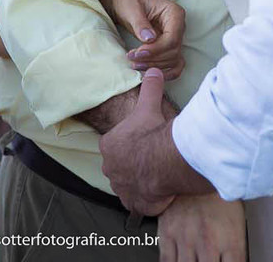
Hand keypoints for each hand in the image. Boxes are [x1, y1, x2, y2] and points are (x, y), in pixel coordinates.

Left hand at [99, 68, 179, 214]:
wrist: (163, 160)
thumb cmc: (152, 132)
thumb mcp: (149, 105)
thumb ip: (149, 88)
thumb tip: (152, 70)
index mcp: (109, 144)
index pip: (113, 144)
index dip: (128, 142)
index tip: (143, 141)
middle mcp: (110, 167)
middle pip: (118, 164)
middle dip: (131, 162)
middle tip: (150, 158)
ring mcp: (120, 186)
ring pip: (126, 183)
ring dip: (137, 180)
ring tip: (155, 175)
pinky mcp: (132, 202)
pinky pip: (136, 201)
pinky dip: (143, 198)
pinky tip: (155, 193)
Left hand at [100, 0, 186, 79]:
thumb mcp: (131, 8)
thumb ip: (140, 23)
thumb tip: (150, 39)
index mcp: (174, 13)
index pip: (172, 38)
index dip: (156, 50)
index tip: (137, 53)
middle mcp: (178, 26)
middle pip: (173, 51)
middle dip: (153, 59)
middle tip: (132, 59)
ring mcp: (174, 36)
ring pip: (173, 60)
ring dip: (155, 66)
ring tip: (134, 64)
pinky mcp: (167, 46)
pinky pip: (173, 63)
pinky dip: (163, 71)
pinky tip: (147, 72)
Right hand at [158, 193, 245, 261]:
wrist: (194, 165)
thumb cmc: (218, 193)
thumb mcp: (238, 220)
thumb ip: (237, 247)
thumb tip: (237, 259)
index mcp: (231, 241)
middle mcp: (209, 242)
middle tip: (206, 260)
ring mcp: (186, 239)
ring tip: (193, 260)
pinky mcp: (168, 234)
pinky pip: (167, 261)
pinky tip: (177, 261)